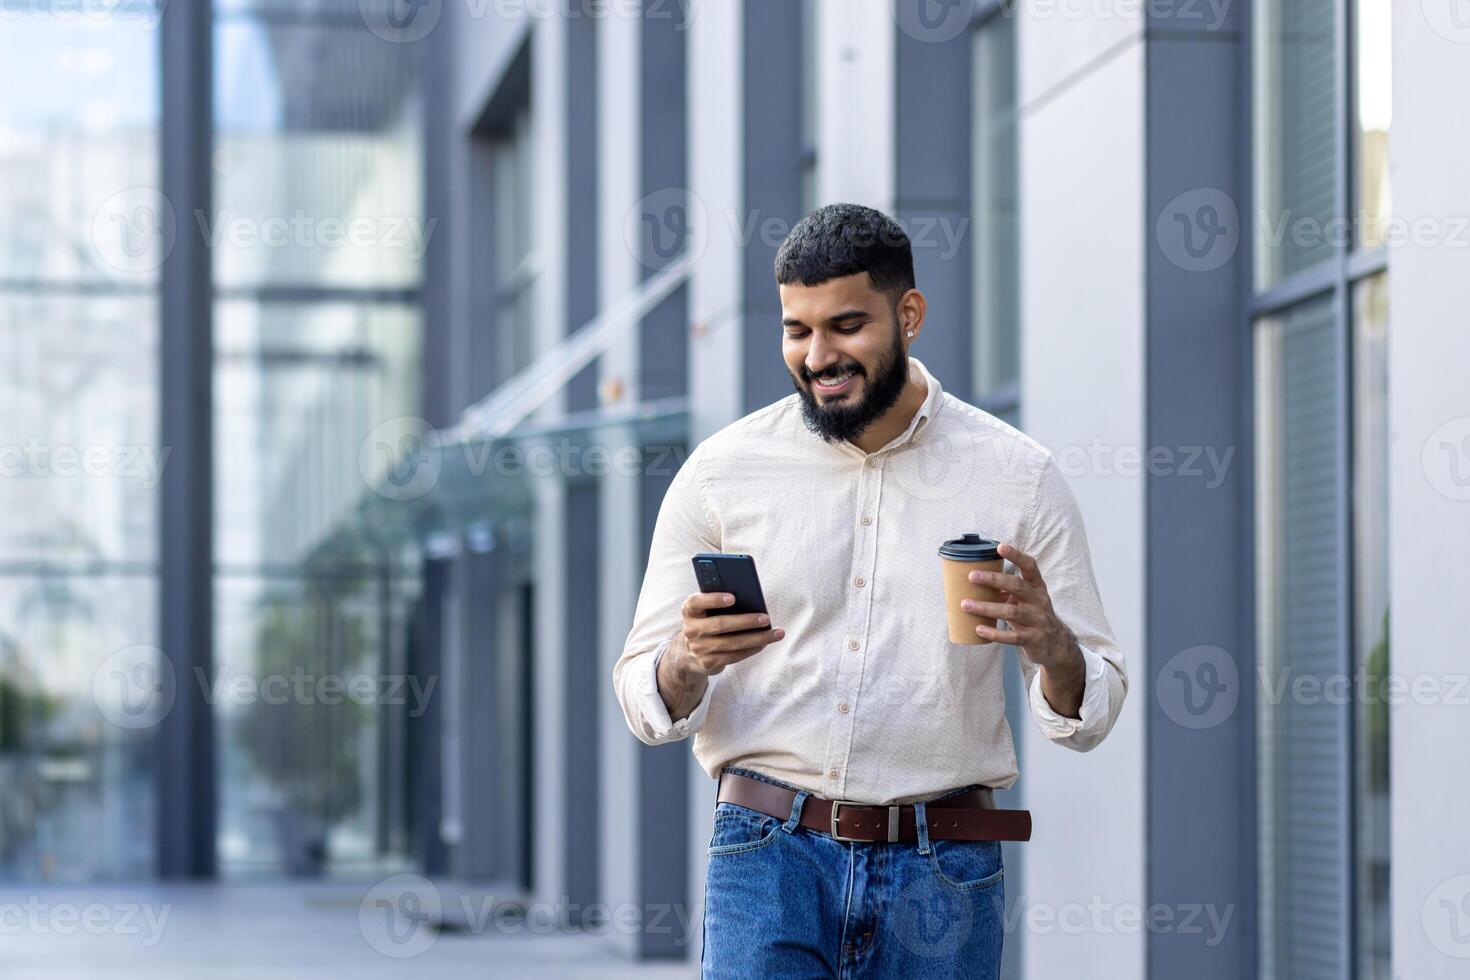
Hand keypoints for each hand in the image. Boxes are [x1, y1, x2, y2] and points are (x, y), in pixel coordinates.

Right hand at [668, 591, 784, 679]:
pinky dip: (752, 649)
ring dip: (757, 638)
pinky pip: (734, 655)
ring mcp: (699, 648)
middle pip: (720, 624)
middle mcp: (691, 630)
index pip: (696, 602)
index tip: (733, 598)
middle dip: (746, 621)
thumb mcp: (703, 612)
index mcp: (689, 611)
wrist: (687, 654)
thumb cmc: (704, 623)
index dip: (713, 599)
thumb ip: (716, 603)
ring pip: (732, 643)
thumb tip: (749, 599)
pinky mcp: (708, 663)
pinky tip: (764, 643)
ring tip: (776, 633)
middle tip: (766, 618)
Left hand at [961, 543, 1076, 669]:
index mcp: (1037, 587)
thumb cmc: (1034, 616)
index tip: (1000, 546)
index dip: (1016, 555)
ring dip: (986, 607)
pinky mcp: (1032, 639)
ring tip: (965, 605)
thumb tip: (978, 579)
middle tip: (972, 576)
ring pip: (1011, 612)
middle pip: (1017, 586)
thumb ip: (1008, 590)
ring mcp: (1037, 620)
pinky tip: (978, 629)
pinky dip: (994, 633)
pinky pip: (1012, 636)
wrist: (1056, 644)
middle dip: (994, 580)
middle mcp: (1039, 601)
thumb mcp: (1027, 599)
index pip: (1030, 566)